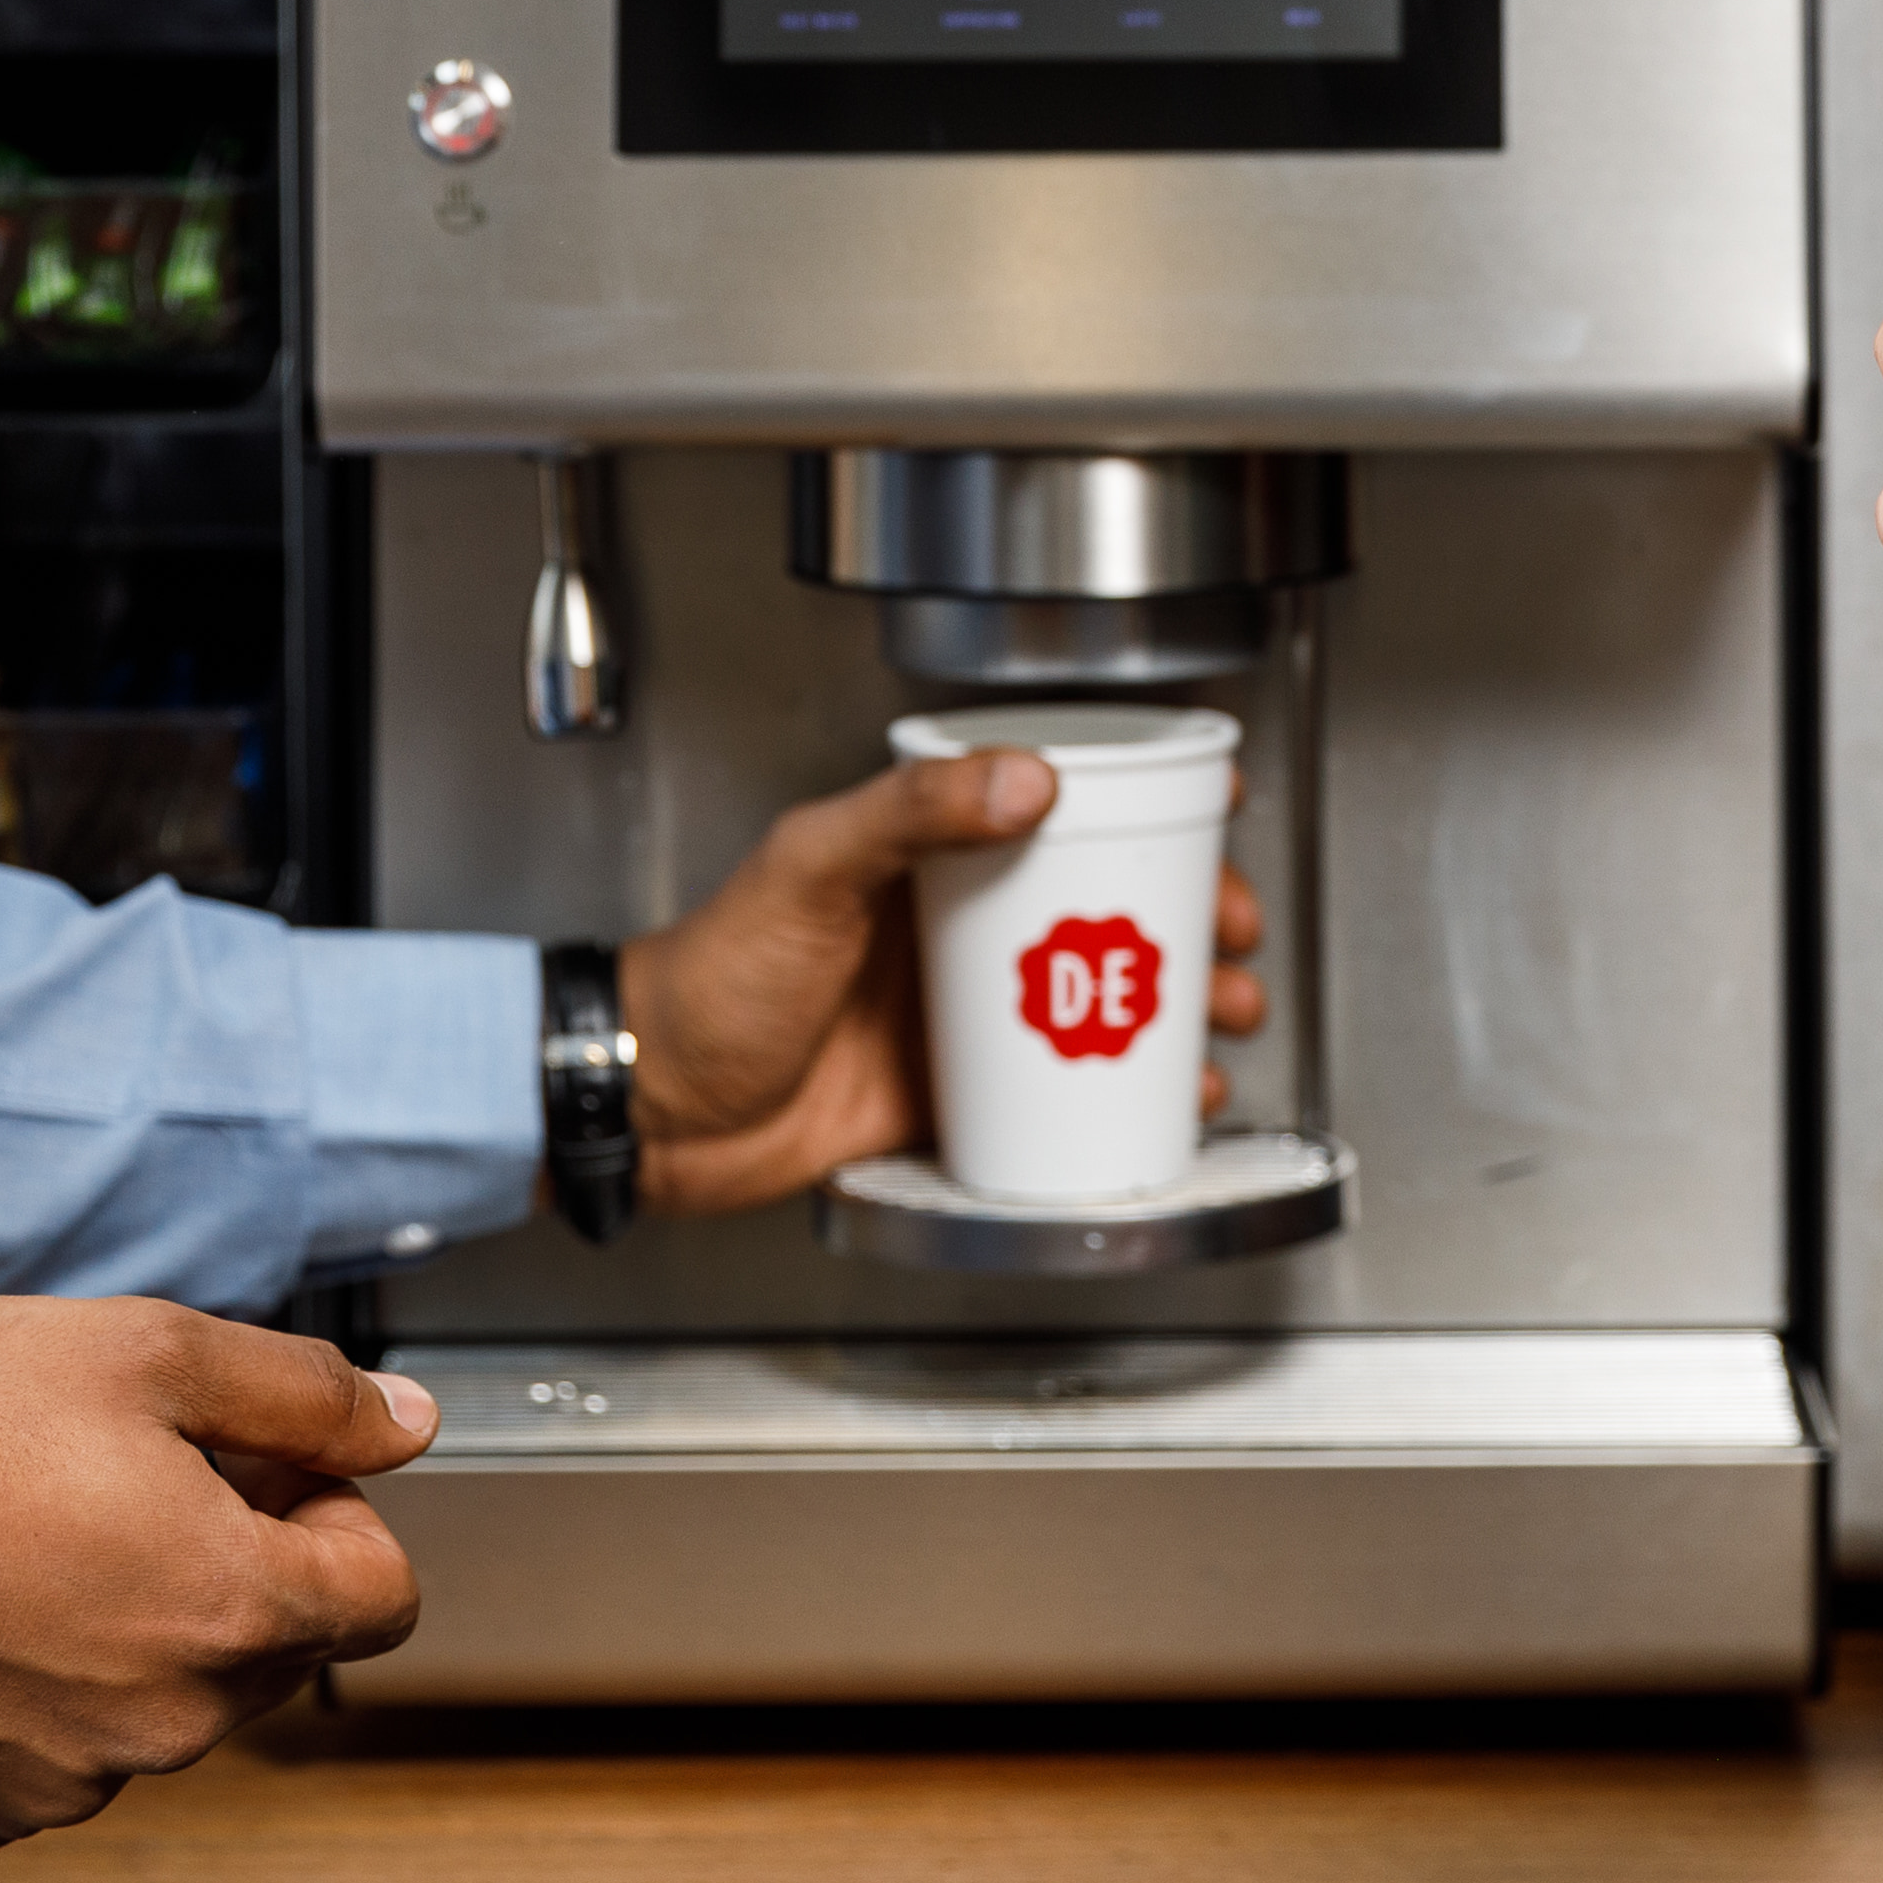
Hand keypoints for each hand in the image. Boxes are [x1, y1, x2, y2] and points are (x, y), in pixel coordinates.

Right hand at [0, 1295, 432, 1853]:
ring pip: (173, 1697)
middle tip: (128, 1471)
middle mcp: (170, 1723)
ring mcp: (75, 1781)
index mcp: (231, 1610)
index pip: (385, 1592)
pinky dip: (50, 1683)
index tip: (256, 1463)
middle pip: (279, 1643)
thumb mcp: (144, 1348)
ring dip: (141, 1620)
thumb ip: (301, 1392)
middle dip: (238, 1555)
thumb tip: (406, 1425)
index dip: (336, 1509)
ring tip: (33, 1531)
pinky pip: (71, 1748)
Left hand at [612, 744, 1269, 1212]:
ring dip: (1172, 1007)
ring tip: (1225, 1021)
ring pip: (1092, 999)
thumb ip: (910, 813)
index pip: (1045, 805)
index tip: (1208, 807)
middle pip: (1094, 906)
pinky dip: (1121, 1093)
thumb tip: (1027, 777)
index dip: (1136, 804)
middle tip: (1232, 935)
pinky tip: (1168, 1101)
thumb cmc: (706, 974)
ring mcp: (951, 1010)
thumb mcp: (808, 866)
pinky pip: (1055, 1088)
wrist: (651, 1105)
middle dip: (1184, 919)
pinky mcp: (948, 1092)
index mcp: (916, 852)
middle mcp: (945, 924)